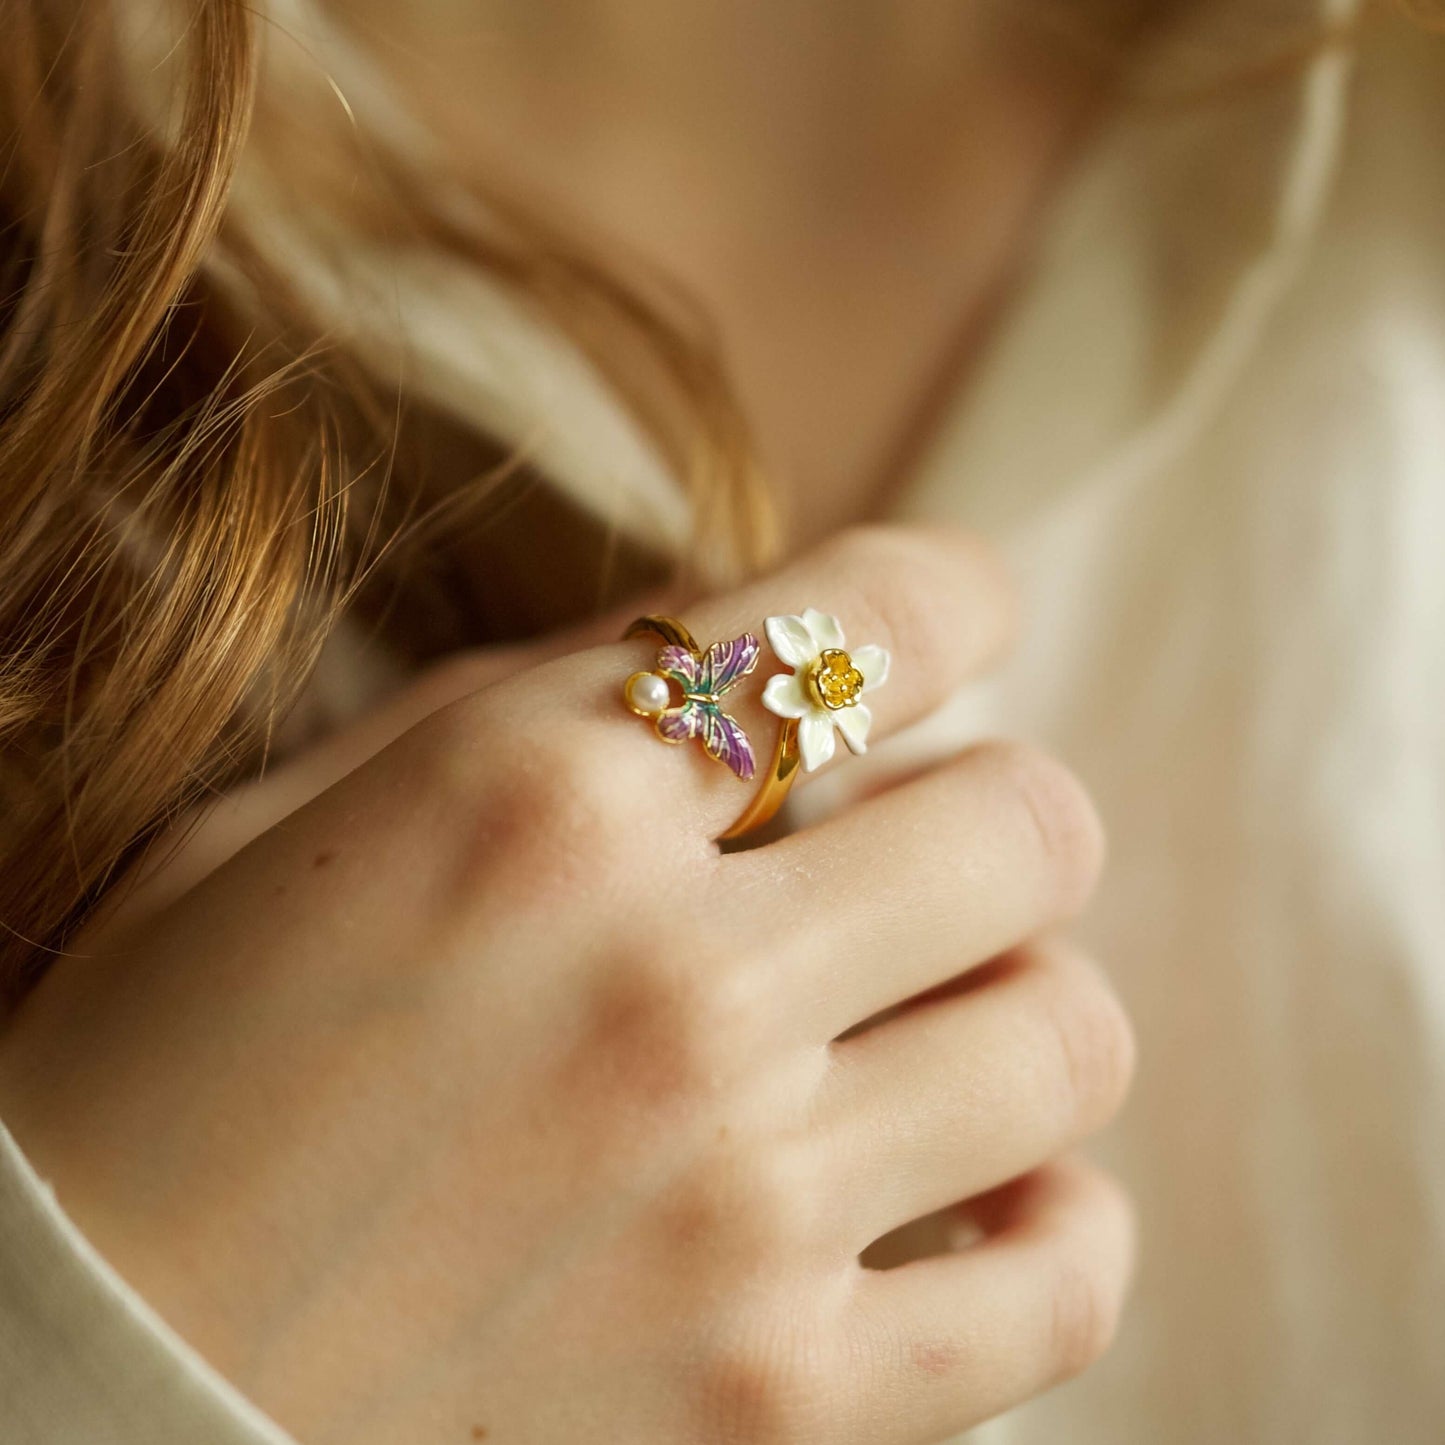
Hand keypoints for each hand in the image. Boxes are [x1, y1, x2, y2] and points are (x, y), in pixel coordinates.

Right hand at [0, 525, 1134, 1444]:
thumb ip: (516, 712)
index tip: (950, 619)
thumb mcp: (282, 833)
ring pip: (1065, 1036)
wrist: (72, 1413)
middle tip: (928, 847)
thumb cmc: (149, 1096)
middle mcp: (663, 985)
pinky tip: (987, 1195)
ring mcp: (738, 1212)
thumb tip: (727, 656)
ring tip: (934, 1019)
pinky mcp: (776, 1411)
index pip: (870, 618)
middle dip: (995, 810)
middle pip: (1025, 825)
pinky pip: (1059, 1292)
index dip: (947, 595)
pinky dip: (1060, 1226)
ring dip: (1023, 1000)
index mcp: (533, 802)